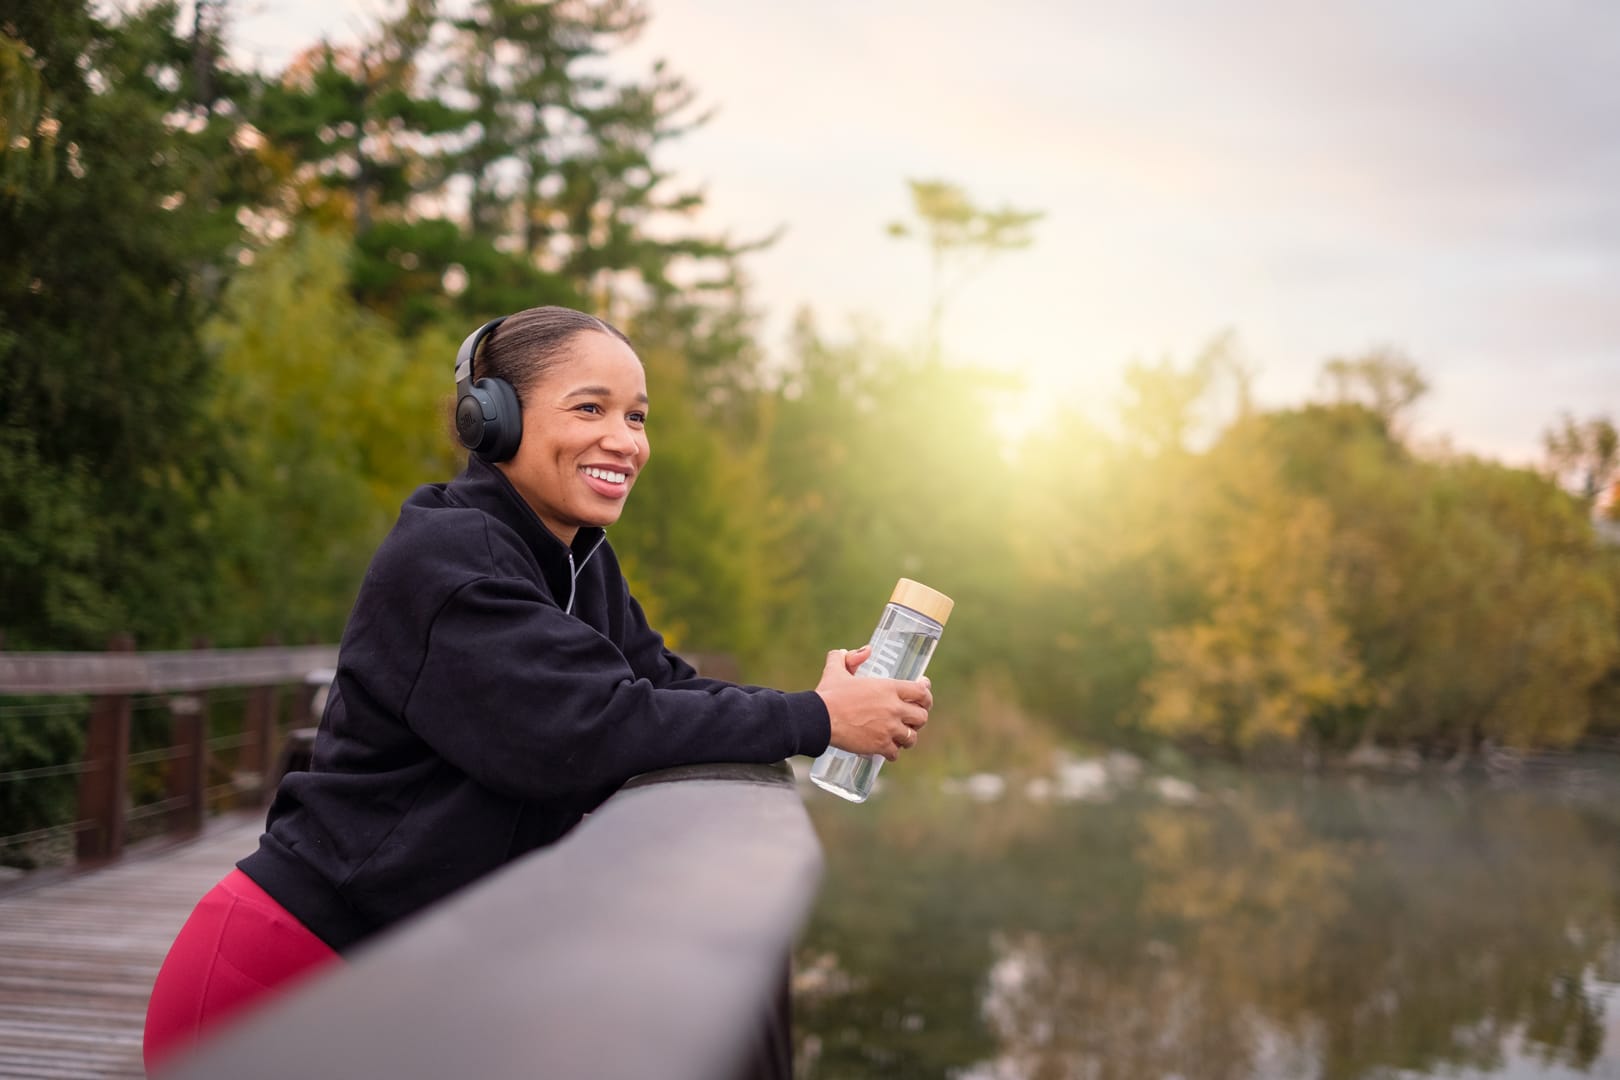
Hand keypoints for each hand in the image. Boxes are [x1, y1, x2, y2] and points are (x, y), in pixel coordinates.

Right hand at [814, 647, 932, 760]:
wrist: (819, 718)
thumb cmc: (829, 694)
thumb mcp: (837, 669)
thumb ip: (849, 657)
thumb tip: (865, 651)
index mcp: (888, 688)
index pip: (921, 691)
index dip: (926, 694)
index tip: (924, 693)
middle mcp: (894, 708)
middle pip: (922, 716)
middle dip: (918, 718)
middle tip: (911, 719)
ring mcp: (889, 729)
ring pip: (912, 737)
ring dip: (907, 737)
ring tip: (901, 736)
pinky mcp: (880, 746)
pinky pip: (895, 753)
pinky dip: (892, 752)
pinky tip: (888, 750)